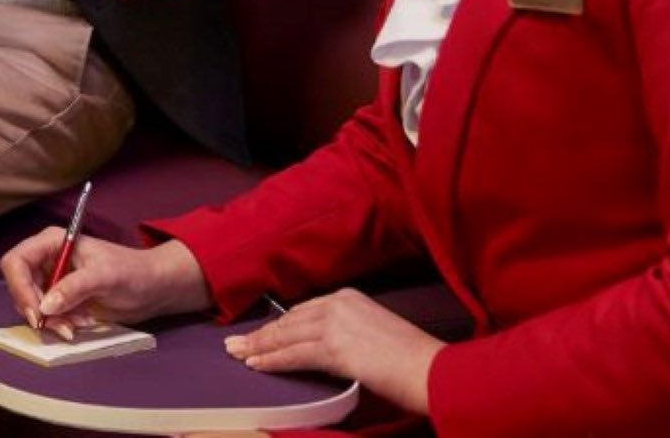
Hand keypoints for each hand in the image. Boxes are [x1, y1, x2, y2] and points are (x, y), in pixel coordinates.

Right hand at [0, 230, 209, 337]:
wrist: (153, 288)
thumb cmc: (132, 272)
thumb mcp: (105, 276)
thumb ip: (74, 288)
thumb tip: (45, 307)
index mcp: (51, 243)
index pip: (16, 262)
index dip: (19, 287)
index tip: (36, 313)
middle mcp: (47, 260)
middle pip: (19, 286)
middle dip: (37, 310)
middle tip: (62, 327)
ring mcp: (52, 280)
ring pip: (32, 305)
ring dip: (51, 321)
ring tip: (78, 325)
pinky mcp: (61, 300)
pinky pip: (46, 316)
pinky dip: (60, 324)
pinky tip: (82, 323)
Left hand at [224, 288, 439, 414]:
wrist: (433, 371)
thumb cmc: (412, 361)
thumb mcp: (374, 334)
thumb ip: (348, 334)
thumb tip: (327, 350)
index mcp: (349, 297)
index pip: (304, 311)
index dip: (280, 325)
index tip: (262, 333)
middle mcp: (339, 304)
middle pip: (290, 321)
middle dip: (262, 334)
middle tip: (236, 342)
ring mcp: (335, 324)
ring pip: (286, 336)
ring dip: (259, 347)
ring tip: (238, 354)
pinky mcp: (334, 348)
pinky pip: (293, 355)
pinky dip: (272, 361)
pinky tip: (256, 365)